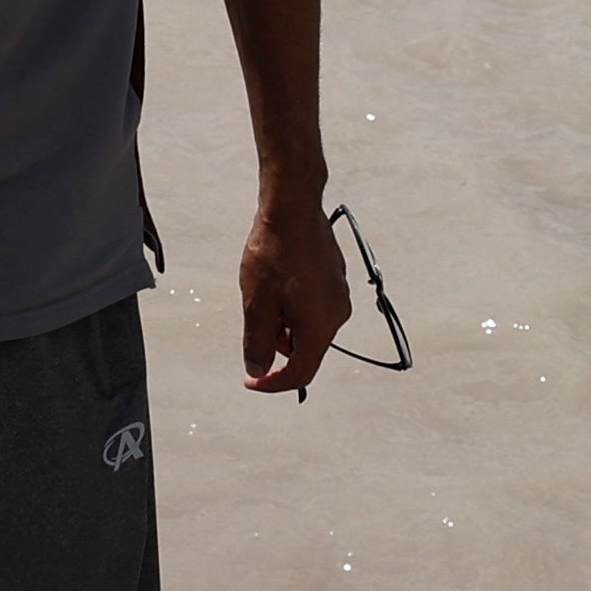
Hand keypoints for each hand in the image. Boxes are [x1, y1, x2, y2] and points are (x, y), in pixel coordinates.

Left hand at [234, 190, 348, 394]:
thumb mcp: (257, 305)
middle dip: (276, 345)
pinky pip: (313, 305)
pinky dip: (292, 306)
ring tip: (262, 294)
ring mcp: (339, 294)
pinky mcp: (335, 277)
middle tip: (252, 321)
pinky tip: (276, 281)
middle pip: (305, 349)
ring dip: (283, 323)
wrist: (293, 207)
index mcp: (320, 327)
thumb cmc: (274, 254)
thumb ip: (258, 344)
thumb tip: (259, 370)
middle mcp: (337, 314)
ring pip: (307, 326)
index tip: (251, 381)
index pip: (301, 373)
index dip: (274, 383)